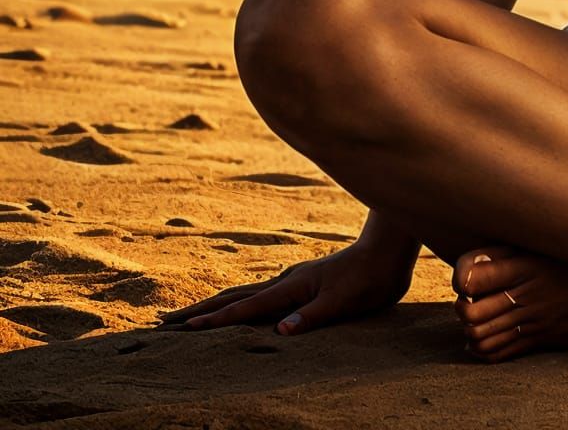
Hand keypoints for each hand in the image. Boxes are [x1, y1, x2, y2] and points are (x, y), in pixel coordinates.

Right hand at [153, 240, 415, 336]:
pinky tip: (237, 309)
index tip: (185, 328)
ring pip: (244, 294)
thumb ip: (313, 316)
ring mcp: (292, 281)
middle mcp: (286, 281)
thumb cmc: (369, 278)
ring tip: (190, 317)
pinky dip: (238, 303)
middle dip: (200, 310)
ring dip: (215, 305)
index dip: (216, 320)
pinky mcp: (301, 283)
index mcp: (292, 287)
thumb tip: (281, 331)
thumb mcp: (344, 302)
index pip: (246, 307)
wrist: (388, 251)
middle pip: (234, 296)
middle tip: (164, 322)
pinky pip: (260, 296)